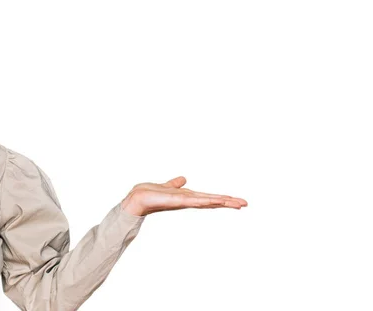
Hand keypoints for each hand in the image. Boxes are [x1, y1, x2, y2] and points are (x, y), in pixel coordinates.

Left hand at [121, 176, 247, 215]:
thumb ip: (176, 183)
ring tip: (238, 203)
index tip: (237, 201)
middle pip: (213, 201)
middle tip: (245, 204)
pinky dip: (207, 200)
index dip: (223, 199)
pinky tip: (217, 201)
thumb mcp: (168, 186)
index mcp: (188, 197)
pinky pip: (196, 200)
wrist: (138, 198)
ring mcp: (185, 201)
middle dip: (229, 202)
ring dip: (223, 202)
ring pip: (208, 201)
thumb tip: (183, 179)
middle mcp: (189, 200)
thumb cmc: (150, 194)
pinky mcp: (178, 201)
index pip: (209, 197)